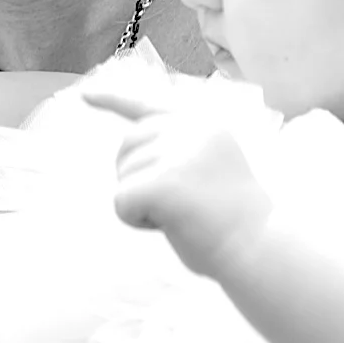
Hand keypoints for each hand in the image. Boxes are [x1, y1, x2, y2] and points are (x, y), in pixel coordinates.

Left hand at [84, 88, 274, 279]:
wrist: (258, 247)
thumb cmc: (233, 220)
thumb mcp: (208, 168)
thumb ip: (175, 151)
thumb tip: (131, 152)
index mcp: (204, 123)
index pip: (148, 106)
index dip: (112, 100)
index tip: (85, 95)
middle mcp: (191, 128)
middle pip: (128, 145)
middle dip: (136, 176)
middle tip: (173, 204)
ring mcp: (177, 152)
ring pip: (124, 176)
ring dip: (143, 203)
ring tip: (183, 214)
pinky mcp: (163, 180)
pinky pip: (122, 202)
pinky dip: (136, 220)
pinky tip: (169, 225)